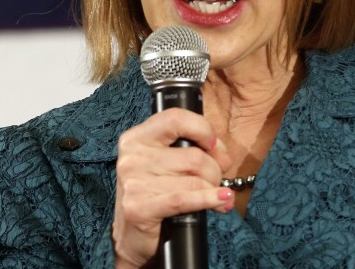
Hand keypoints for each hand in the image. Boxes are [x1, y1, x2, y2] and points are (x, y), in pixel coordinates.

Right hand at [112, 108, 232, 268]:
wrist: (132, 236)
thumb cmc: (155, 194)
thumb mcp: (168, 163)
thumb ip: (192, 149)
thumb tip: (222, 156)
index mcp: (138, 138)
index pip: (176, 118)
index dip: (202, 129)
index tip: (212, 144)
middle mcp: (132, 157)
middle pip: (194, 156)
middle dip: (214, 170)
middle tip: (216, 180)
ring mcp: (134, 183)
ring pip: (194, 179)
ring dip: (213, 189)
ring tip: (215, 196)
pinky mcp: (139, 207)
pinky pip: (186, 198)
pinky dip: (210, 199)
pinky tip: (221, 201)